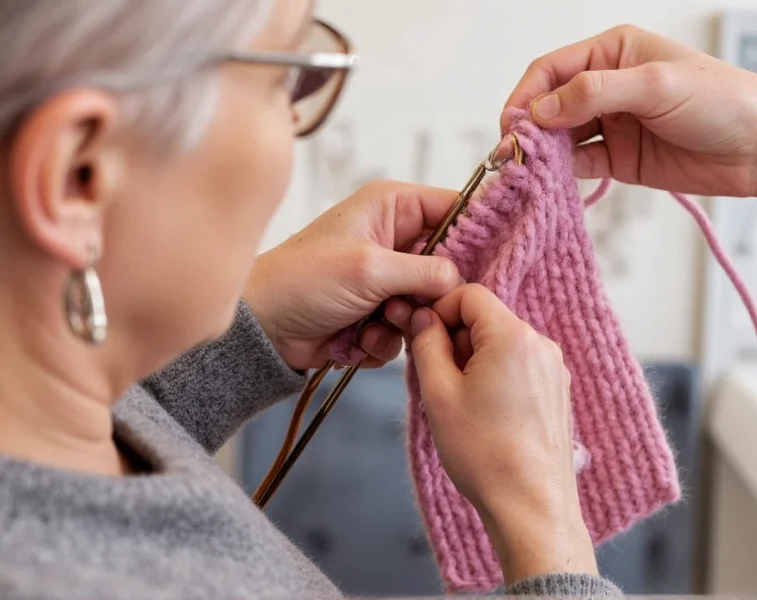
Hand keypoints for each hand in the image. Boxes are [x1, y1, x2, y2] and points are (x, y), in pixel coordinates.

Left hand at [244, 181, 462, 370]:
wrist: (262, 327)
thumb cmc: (305, 280)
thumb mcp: (370, 268)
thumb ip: (426, 271)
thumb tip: (461, 281)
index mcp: (391, 207)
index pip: (454, 208)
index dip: (476, 234)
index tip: (494, 263)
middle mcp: (393, 239)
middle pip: (446, 264)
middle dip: (433, 293)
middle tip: (412, 306)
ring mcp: (385, 279)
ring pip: (427, 304)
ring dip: (405, 321)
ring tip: (376, 322)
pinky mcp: (376, 313)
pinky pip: (405, 330)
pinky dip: (385, 340)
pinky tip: (357, 339)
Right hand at [408, 284, 595, 583]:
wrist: (530, 505)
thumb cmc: (483, 452)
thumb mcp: (438, 393)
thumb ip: (426, 344)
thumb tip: (421, 317)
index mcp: (512, 336)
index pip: (469, 294)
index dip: (439, 311)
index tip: (422, 340)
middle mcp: (540, 344)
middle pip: (486, 318)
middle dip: (455, 338)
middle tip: (436, 377)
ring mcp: (553, 368)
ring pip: (500, 342)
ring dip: (472, 358)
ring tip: (459, 401)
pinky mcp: (557, 390)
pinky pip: (518, 364)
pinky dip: (494, 374)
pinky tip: (482, 411)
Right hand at [504, 25, 756, 196]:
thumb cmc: (721, 101)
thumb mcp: (655, 85)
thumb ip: (594, 93)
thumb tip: (540, 110)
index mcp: (611, 54)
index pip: (551, 71)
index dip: (525, 96)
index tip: (512, 125)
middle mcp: (604, 87)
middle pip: (548, 105)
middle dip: (528, 128)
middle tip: (512, 154)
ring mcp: (609, 124)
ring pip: (559, 137)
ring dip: (541, 153)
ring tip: (526, 171)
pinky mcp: (617, 158)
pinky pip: (579, 164)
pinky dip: (561, 173)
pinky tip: (552, 181)